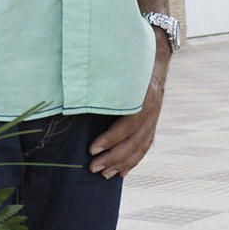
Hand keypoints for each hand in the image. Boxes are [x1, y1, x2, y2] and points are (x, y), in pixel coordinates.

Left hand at [88, 58, 167, 178]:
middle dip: (114, 157)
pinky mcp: (154, 123)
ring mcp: (155, 117)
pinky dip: (133, 161)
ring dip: (122, 164)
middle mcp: (153, 108)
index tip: (92, 149)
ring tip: (104, 175)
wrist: (155, 54)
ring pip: (140, 147)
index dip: (111, 138)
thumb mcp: (116, 69)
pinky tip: (122, 173)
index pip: (129, 123)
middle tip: (93, 167)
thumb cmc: (128, 60)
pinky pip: (145, 146)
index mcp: (144, 95)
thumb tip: (73, 94)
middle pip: (134, 140)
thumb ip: (101, 83)